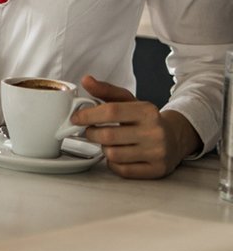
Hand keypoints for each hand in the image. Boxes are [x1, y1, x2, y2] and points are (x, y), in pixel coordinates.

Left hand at [72, 75, 199, 178]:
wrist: (175, 138)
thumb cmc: (145, 119)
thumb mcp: (129, 101)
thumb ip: (106, 90)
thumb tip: (86, 80)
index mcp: (147, 111)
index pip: (111, 111)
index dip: (88, 115)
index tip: (75, 118)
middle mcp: (155, 132)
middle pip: (108, 135)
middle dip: (91, 133)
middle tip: (90, 131)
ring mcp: (157, 152)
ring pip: (113, 154)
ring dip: (103, 148)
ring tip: (107, 142)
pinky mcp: (157, 170)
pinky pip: (123, 170)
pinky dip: (114, 163)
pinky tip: (117, 155)